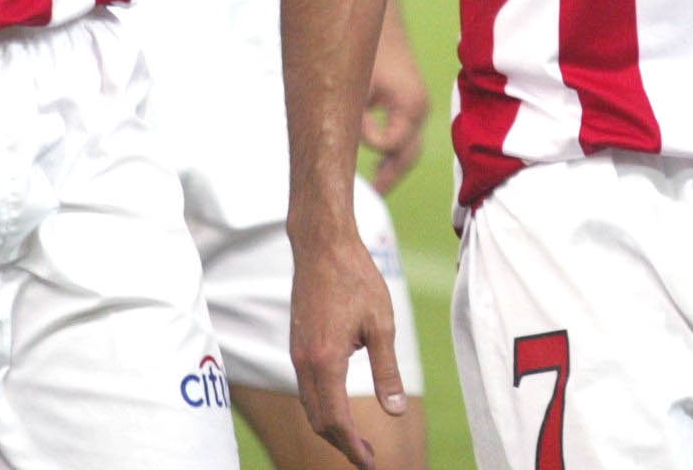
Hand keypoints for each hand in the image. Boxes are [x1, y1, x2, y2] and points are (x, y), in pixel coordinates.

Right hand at [292, 237, 408, 467]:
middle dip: (342, 444)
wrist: (322, 245)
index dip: (353, 448)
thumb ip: (387, 372)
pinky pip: (306, 387)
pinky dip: (323, 405)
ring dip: (331, 426)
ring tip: (357, 438)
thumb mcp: (381, 325)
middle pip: (319, 420)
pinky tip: (341, 404)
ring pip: (310, 405)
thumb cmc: (356, 278)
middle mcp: (304, 363)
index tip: (371, 464)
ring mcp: (296, 353)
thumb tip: (396, 412)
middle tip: (368, 458)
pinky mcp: (297, 344)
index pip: (336, 421)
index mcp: (326, 361)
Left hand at [360, 23, 428, 196]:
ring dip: (392, 164)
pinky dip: (392, 147)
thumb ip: (355, 120)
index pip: (390, 145)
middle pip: (408, 155)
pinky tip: (377, 157)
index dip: (369, 142)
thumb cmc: (365, 47)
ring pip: (409, 146)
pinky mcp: (410, 99)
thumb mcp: (355, 87)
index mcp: (410, 105)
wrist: (377, 15)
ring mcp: (418, 104)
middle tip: (371, 197)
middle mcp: (419, 108)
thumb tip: (344, 145)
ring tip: (375, 184)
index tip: (354, 126)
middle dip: (390, 177)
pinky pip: (405, 132)